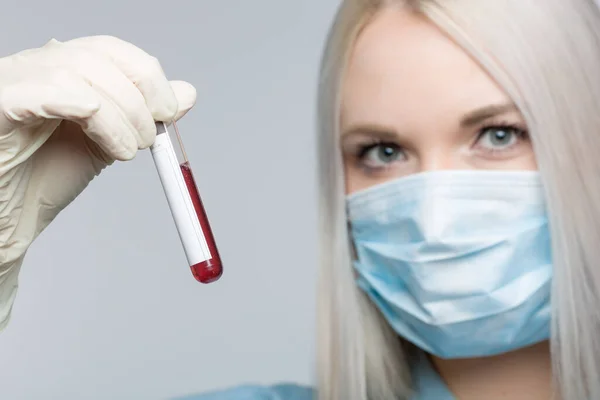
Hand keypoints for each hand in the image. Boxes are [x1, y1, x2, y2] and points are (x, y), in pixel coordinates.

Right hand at [0, 35, 196, 329]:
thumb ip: (143, 115)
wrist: (8, 223)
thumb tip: (186, 93)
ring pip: (75, 71)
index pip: (110, 49)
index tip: (169, 111)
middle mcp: (34, 70)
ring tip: (126, 151)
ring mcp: (13, 85)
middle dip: (138, 97)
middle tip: (149, 139)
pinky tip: (106, 137)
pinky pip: (42, 92)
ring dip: (118, 113)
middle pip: (97, 55)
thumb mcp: (109, 142)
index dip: (147, 76)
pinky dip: (84, 109)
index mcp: (61, 71)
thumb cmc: (45, 180)